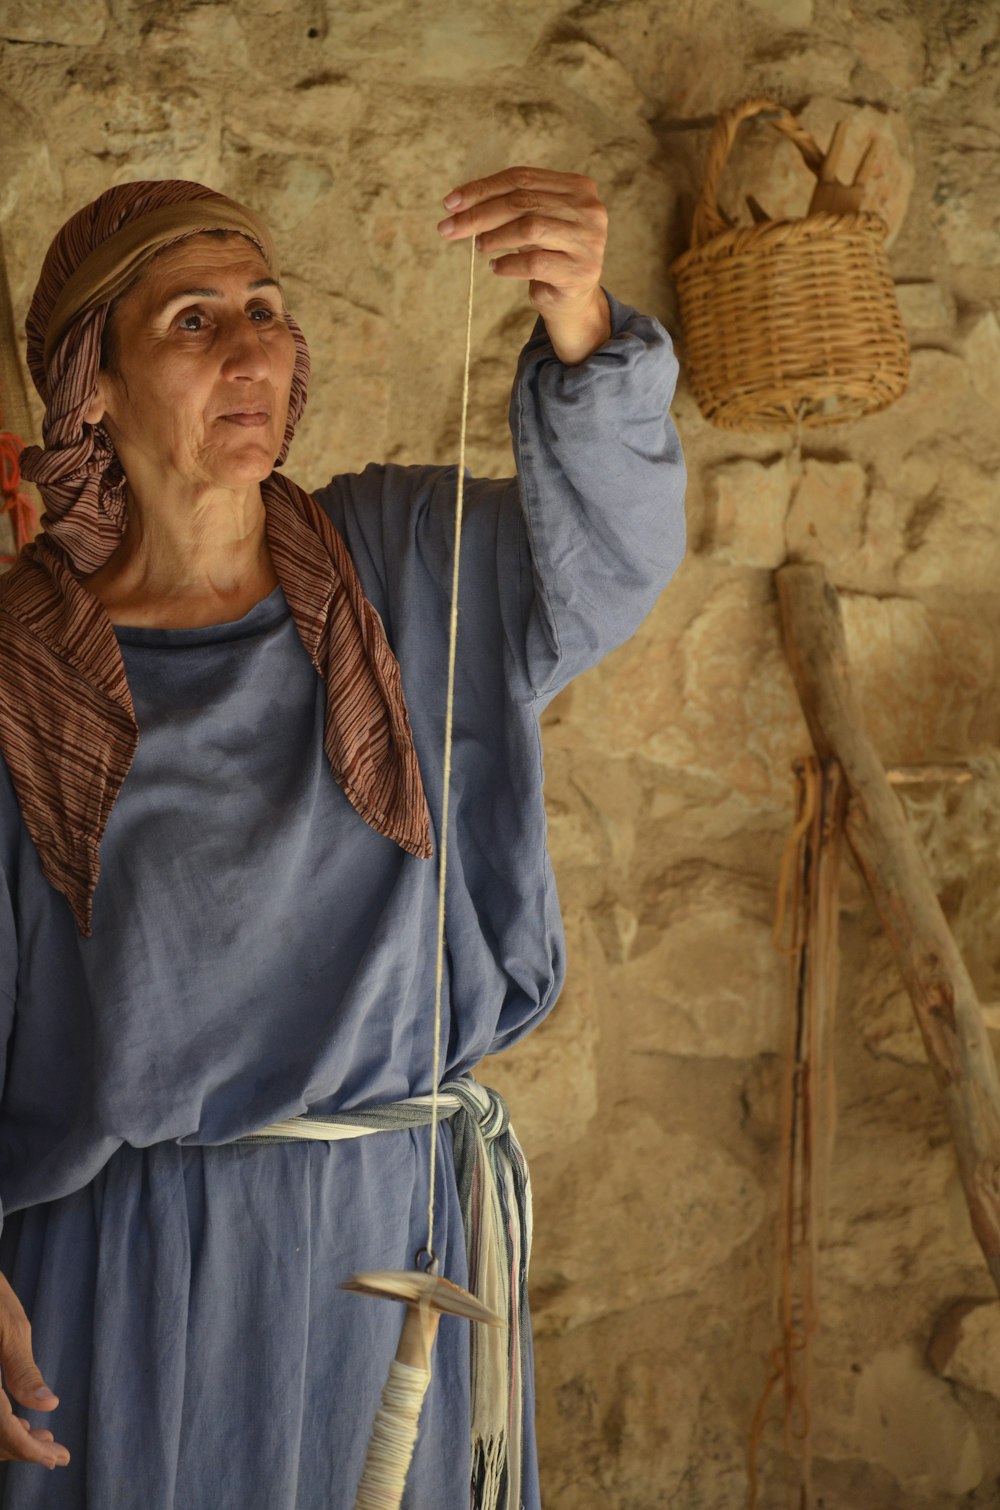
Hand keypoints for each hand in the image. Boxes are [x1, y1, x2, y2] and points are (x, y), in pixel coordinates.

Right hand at [0, 1272, 69, 1469]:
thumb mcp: (11, 1328)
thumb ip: (24, 1371)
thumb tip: (49, 1406)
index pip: (1, 1432)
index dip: (29, 1451)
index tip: (57, 1459)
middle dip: (23, 1451)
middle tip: (59, 1456)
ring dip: (11, 1440)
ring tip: (46, 1441)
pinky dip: (0, 1425)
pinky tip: (21, 1424)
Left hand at [437, 166, 611, 363]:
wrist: (573, 298)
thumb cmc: (548, 253)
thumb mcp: (531, 221)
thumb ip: (508, 204)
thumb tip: (457, 203)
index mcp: (578, 187)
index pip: (522, 178)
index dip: (482, 188)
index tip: (450, 203)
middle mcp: (588, 210)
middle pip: (523, 202)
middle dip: (479, 214)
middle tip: (449, 227)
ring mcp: (588, 241)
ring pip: (529, 228)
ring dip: (495, 237)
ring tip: (479, 245)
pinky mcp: (580, 271)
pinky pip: (534, 263)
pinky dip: (509, 264)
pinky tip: (495, 267)